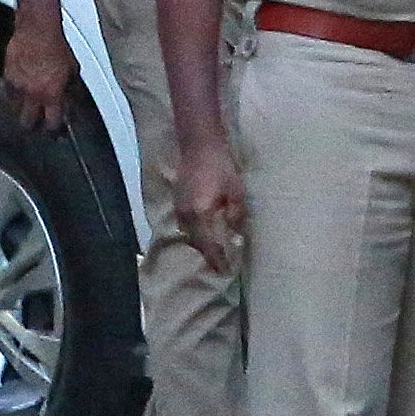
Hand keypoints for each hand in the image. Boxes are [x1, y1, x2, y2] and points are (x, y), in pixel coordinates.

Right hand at [3, 12, 75, 131]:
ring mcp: (18, 87)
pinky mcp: (7, 77)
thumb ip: (69, 91)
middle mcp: (33, 94)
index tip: (55, 132)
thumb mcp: (73, 71)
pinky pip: (10, 94)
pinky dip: (15, 96)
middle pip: (27, 123)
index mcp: (52, 94)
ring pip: (16, 110)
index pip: (52, 124)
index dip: (54, 131)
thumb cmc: (56, 46)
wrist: (37, 29)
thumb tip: (71, 103)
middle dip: (33, 127)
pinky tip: (22, 91)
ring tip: (30, 107)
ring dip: (23, 111)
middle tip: (38, 125)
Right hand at [175, 136, 246, 273]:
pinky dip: (195, 233)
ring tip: (215, 251)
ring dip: (201, 244)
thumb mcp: (236, 192)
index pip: (209, 246)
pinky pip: (185, 225)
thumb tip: (237, 237)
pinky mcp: (177, 201)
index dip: (218, 260)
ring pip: (189, 235)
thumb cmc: (221, 166)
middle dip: (209, 255)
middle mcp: (186, 215)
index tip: (226, 271)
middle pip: (196, 244)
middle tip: (222, 264)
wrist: (199, 145)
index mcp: (200, 214)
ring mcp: (178, 208)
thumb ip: (236, 217)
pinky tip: (205, 231)